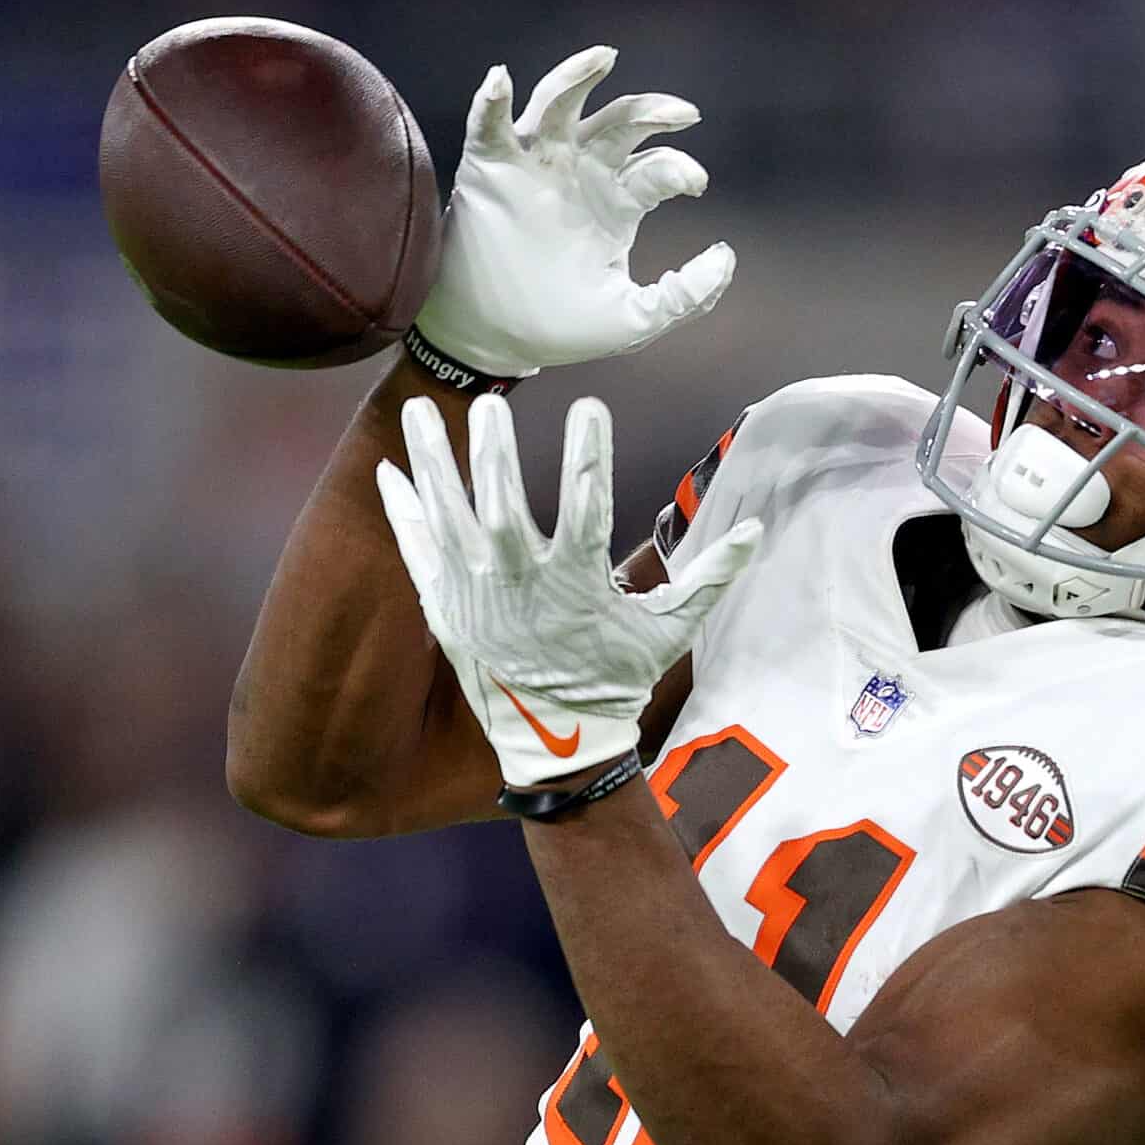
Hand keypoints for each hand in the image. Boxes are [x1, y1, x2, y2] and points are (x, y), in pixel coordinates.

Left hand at [375, 393, 763, 786]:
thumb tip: (755, 531)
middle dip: (494, 456)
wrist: (555, 739)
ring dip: (432, 465)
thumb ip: (708, 578)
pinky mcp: (446, 608)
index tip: (592, 406)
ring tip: (415, 412)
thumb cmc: (614, 677)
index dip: (590, 454)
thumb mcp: (668, 631)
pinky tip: (389, 472)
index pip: (588, 506)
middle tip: (488, 405)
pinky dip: (402, 513)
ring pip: (447, 520)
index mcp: (576, 585)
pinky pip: (417, 553)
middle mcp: (519, 587)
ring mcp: (475, 596)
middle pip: (500, 510)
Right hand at [412, 47, 735, 378]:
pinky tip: (501, 79)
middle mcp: (581, 173)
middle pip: (621, 121)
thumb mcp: (633, 319)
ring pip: (561, 104)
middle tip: (684, 114)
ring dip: (579, 76)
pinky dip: (492, 99)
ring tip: (605, 58)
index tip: (697, 184)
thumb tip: (724, 258)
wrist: (494, 343)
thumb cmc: (560, 327)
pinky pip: (489, 124)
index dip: (682, 169)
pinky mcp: (491, 169)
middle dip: (653, 110)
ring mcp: (536, 166)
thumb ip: (684, 297)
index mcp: (617, 202)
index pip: (657, 166)